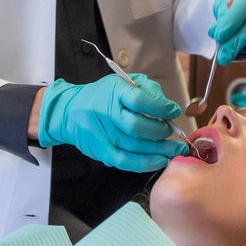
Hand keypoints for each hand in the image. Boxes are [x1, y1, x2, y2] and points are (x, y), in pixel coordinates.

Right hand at [37, 74, 187, 170]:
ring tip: (175, 149)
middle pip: (138, 126)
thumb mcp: (122, 82)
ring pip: (135, 146)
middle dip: (161, 131)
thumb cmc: (102, 96)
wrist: (70, 111)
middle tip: (172, 131)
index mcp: (114, 91)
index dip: (161, 108)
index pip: (140, 100)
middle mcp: (107, 113)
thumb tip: (168, 108)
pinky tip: (160, 160)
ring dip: (160, 150)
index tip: (173, 111)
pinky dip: (146, 163)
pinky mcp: (101, 151)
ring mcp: (103, 134)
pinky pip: (126, 161)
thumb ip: (147, 89)